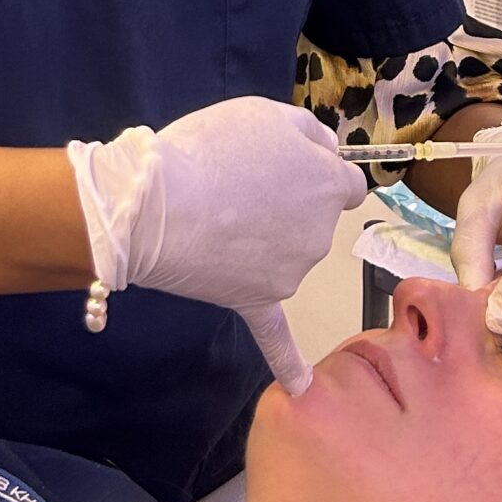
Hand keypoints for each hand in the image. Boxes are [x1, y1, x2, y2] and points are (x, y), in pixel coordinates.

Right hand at [71, 97, 364, 392]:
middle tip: (237, 187)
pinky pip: (277, 338)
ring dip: (266, 241)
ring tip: (217, 216)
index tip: (283, 168)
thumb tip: (328, 152)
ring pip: (288, 254)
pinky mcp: (255, 302)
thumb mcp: (266, 114)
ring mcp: (290, 275)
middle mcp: (321, 235)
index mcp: (329, 186)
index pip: (345, 183)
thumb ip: (308, 133)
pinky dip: (289, 362)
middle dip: (287, 204)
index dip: (314, 171)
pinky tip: (301, 387)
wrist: (155, 204)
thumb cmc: (212, 148)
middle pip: (315, 219)